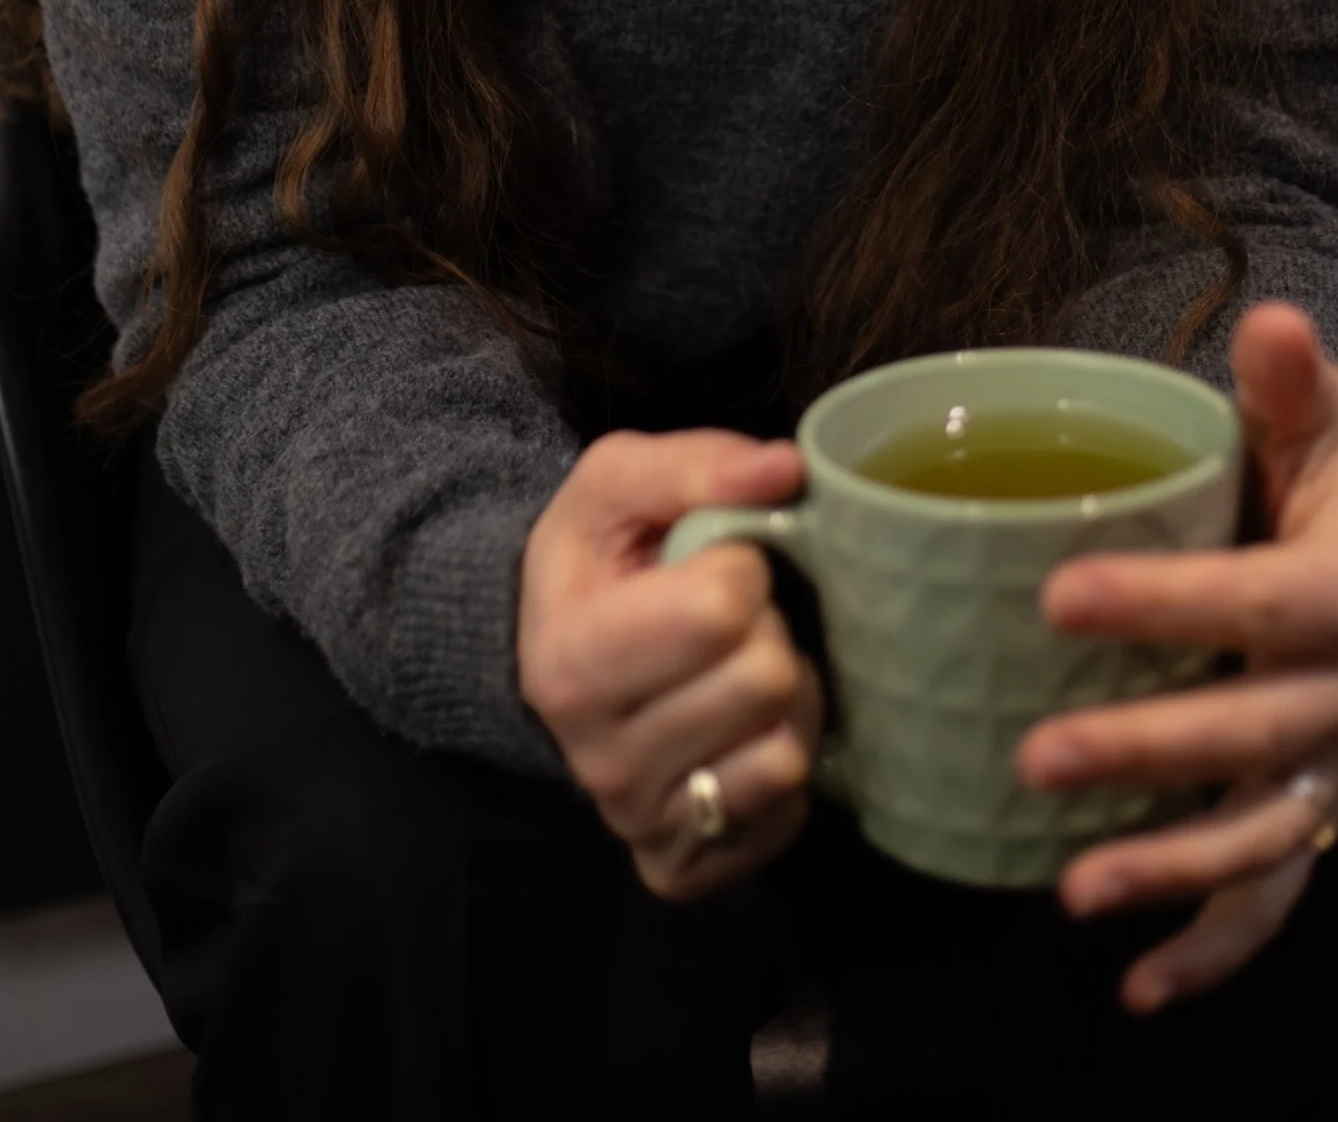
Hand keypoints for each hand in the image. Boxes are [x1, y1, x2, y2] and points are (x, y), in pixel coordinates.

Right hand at [517, 428, 823, 899]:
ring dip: (787, 699)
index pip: (723, 605)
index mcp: (570, 660)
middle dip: (767, 630)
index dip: (740, 564)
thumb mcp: (615, 486)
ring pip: (785, 754)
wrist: (550, 657)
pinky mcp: (680, 871)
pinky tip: (741, 731)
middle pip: (764, 680)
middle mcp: (599, 761)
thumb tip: (786, 470)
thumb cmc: (593, 563)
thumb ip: (695, 466)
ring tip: (742, 670)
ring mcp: (638, 824)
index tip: (713, 563)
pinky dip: (782, 764)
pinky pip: (785, 817)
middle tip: (731, 622)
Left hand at [1015, 304, 1337, 1011]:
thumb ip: (1285, 381)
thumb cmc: (1297, 489)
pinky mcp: (1302, 829)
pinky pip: (1267, 906)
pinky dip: (1207, 953)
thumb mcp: (1301, 426)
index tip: (1058, 597)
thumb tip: (1275, 315)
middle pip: (1254, 735)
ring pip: (1259, 838)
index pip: (1266, 601)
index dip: (1172, 603)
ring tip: (1070, 888)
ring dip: (1169, 869)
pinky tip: (1130, 985)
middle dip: (1149, 752)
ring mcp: (1325, 774)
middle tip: (1036, 755)